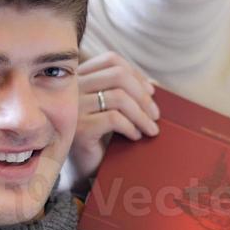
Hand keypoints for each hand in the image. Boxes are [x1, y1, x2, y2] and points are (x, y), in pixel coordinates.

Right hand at [68, 51, 160, 187]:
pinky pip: (114, 119)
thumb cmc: (100, 137)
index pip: (111, 60)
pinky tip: (135, 137)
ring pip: (119, 97)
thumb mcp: (115, 110)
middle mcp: (73, 88)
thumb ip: (130, 94)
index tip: (151, 93)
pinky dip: (131, 127)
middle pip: (118, 76)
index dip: (136, 74)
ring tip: (150, 129)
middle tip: (156, 115)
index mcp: (80, 77)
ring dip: (142, 115)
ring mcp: (74, 107)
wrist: (80, 169)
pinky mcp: (79, 128)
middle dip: (143, 96)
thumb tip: (155, 85)